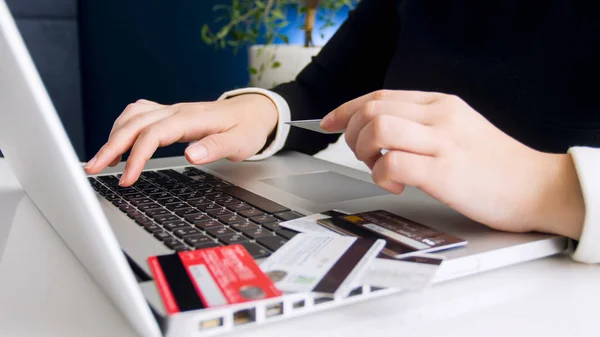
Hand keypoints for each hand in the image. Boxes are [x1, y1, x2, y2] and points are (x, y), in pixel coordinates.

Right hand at [84, 94, 278, 185]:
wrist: (253, 110)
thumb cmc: (246, 128)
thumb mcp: (239, 142)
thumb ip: (215, 147)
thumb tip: (190, 154)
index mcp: (190, 119)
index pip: (154, 135)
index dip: (137, 156)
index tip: (127, 179)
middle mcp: (176, 111)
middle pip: (134, 124)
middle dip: (110, 146)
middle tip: (93, 169)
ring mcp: (171, 110)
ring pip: (132, 117)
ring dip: (113, 136)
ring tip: (102, 160)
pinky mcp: (169, 114)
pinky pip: (138, 114)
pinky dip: (123, 127)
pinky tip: (119, 142)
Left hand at [321, 90, 584, 239]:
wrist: (537, 187)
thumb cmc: (496, 165)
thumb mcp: (458, 130)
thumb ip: (423, 125)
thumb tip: (381, 132)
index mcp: (440, 104)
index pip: (380, 96)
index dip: (346, 108)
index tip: (328, 123)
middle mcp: (438, 116)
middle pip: (372, 108)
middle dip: (351, 133)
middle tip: (361, 155)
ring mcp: (442, 141)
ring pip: (377, 128)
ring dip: (363, 150)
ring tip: (377, 167)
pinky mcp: (444, 171)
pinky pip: (392, 163)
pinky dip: (381, 176)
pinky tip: (396, 185)